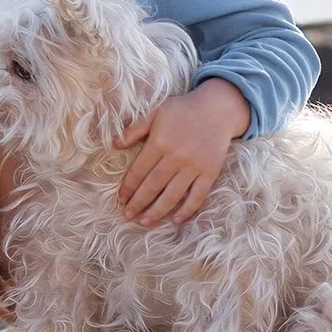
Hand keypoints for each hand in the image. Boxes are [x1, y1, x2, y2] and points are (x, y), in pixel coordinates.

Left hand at [114, 79, 249, 228]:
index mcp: (159, 142)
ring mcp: (194, 166)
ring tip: (144, 222)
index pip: (139, 171)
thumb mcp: (155, 113)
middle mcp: (176, 157)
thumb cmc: (182, 110)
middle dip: (138, 203)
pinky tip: (177, 220)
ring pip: (173, 195)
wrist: (217, 109)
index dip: (128, 187)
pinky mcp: (210, 172)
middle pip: (153, 186)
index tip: (121, 199)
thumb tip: (115, 145)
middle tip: (127, 216)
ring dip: (158, 211)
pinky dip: (188, 210)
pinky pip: (198, 195)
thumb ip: (134, 129)